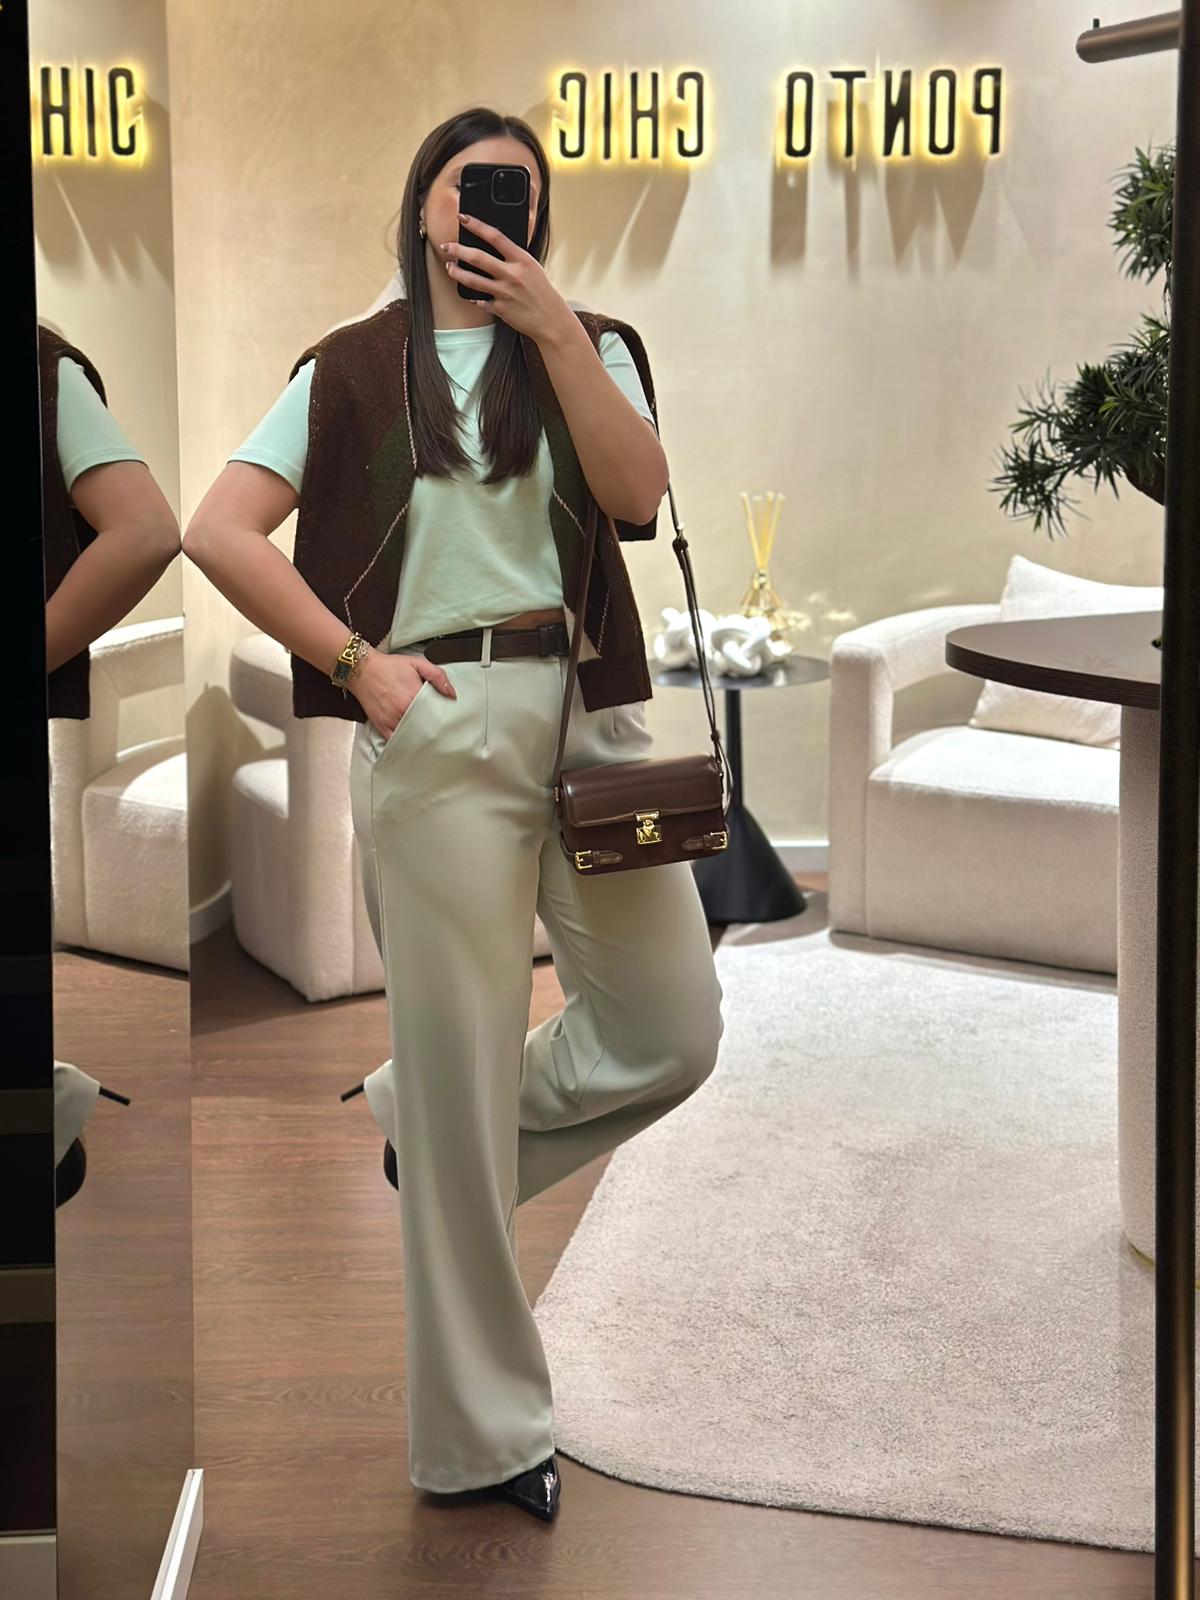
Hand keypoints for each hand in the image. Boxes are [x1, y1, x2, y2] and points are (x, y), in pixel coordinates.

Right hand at [349, 649, 455, 739]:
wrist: (362, 669)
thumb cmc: (388, 667)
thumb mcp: (417, 663)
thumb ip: (438, 676)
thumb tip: (451, 694)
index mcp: (413, 697)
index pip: (435, 714)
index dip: (444, 719)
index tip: (449, 722)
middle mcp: (402, 711)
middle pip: (424, 728)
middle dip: (434, 730)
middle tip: (443, 734)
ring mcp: (391, 721)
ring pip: (411, 737)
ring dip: (420, 738)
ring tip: (430, 740)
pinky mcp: (381, 726)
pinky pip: (395, 741)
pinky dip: (404, 743)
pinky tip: (412, 744)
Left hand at [439, 213, 572, 343]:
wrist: (551, 319)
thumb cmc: (542, 291)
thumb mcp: (532, 267)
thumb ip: (513, 256)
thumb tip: (493, 245)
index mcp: (522, 260)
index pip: (495, 236)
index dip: (476, 225)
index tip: (462, 218)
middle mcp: (512, 275)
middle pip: (478, 258)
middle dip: (458, 250)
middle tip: (446, 246)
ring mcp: (505, 293)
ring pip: (472, 280)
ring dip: (457, 272)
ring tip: (449, 268)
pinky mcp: (500, 309)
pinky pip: (480, 301)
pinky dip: (473, 297)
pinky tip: (470, 294)